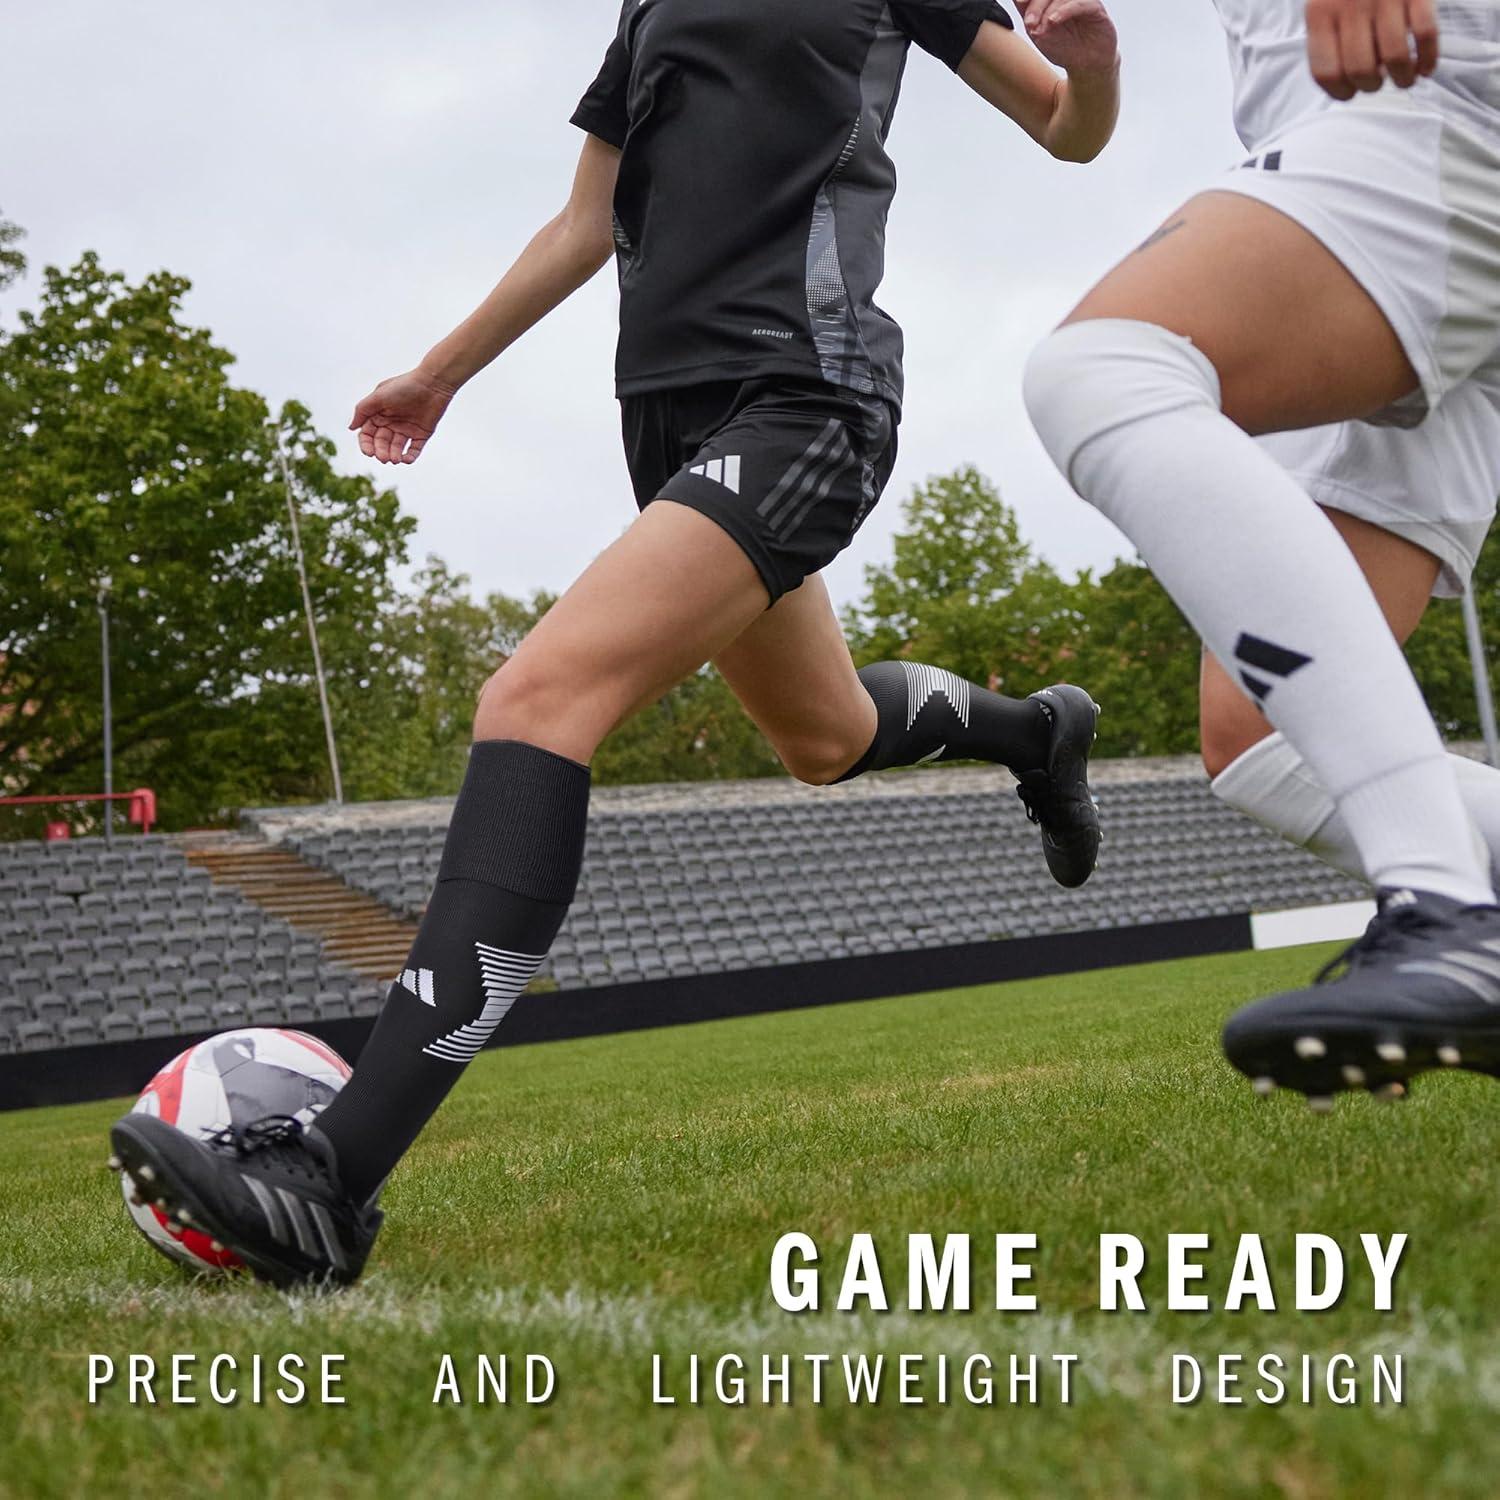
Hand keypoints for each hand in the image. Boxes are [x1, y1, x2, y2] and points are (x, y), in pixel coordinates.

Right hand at [348, 368, 457, 464]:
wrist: (433, 383)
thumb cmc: (404, 386)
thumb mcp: (378, 396)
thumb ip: (363, 410)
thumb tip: (351, 428)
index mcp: (379, 414)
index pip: (368, 434)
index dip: (366, 445)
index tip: (369, 453)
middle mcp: (391, 423)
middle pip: (381, 443)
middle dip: (381, 452)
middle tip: (383, 458)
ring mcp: (406, 429)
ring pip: (396, 448)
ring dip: (394, 456)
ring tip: (395, 459)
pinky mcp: (421, 434)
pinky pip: (414, 450)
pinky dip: (410, 457)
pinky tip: (406, 460)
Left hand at [1015, 0, 1118, 75]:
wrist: (1085, 66)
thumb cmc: (1064, 48)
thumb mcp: (1040, 35)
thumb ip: (1029, 18)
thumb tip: (1017, 0)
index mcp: (1054, 0)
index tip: (1020, 3)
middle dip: (1036, 6)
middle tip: (1029, 23)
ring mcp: (1082, 0)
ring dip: (1048, 10)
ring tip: (1041, 27)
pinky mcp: (1095, 8)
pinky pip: (1079, 3)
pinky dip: (1064, 10)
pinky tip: (1054, 21)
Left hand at [1305, 0, 1438, 98]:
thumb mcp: (1324, 3)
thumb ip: (1328, 37)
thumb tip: (1345, 79)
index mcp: (1320, 14)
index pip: (1325, 72)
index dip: (1340, 92)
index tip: (1351, 92)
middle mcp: (1350, 6)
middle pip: (1361, 70)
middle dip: (1372, 86)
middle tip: (1379, 82)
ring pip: (1395, 57)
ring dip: (1403, 77)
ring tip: (1406, 78)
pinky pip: (1425, 33)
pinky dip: (1428, 57)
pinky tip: (1427, 67)